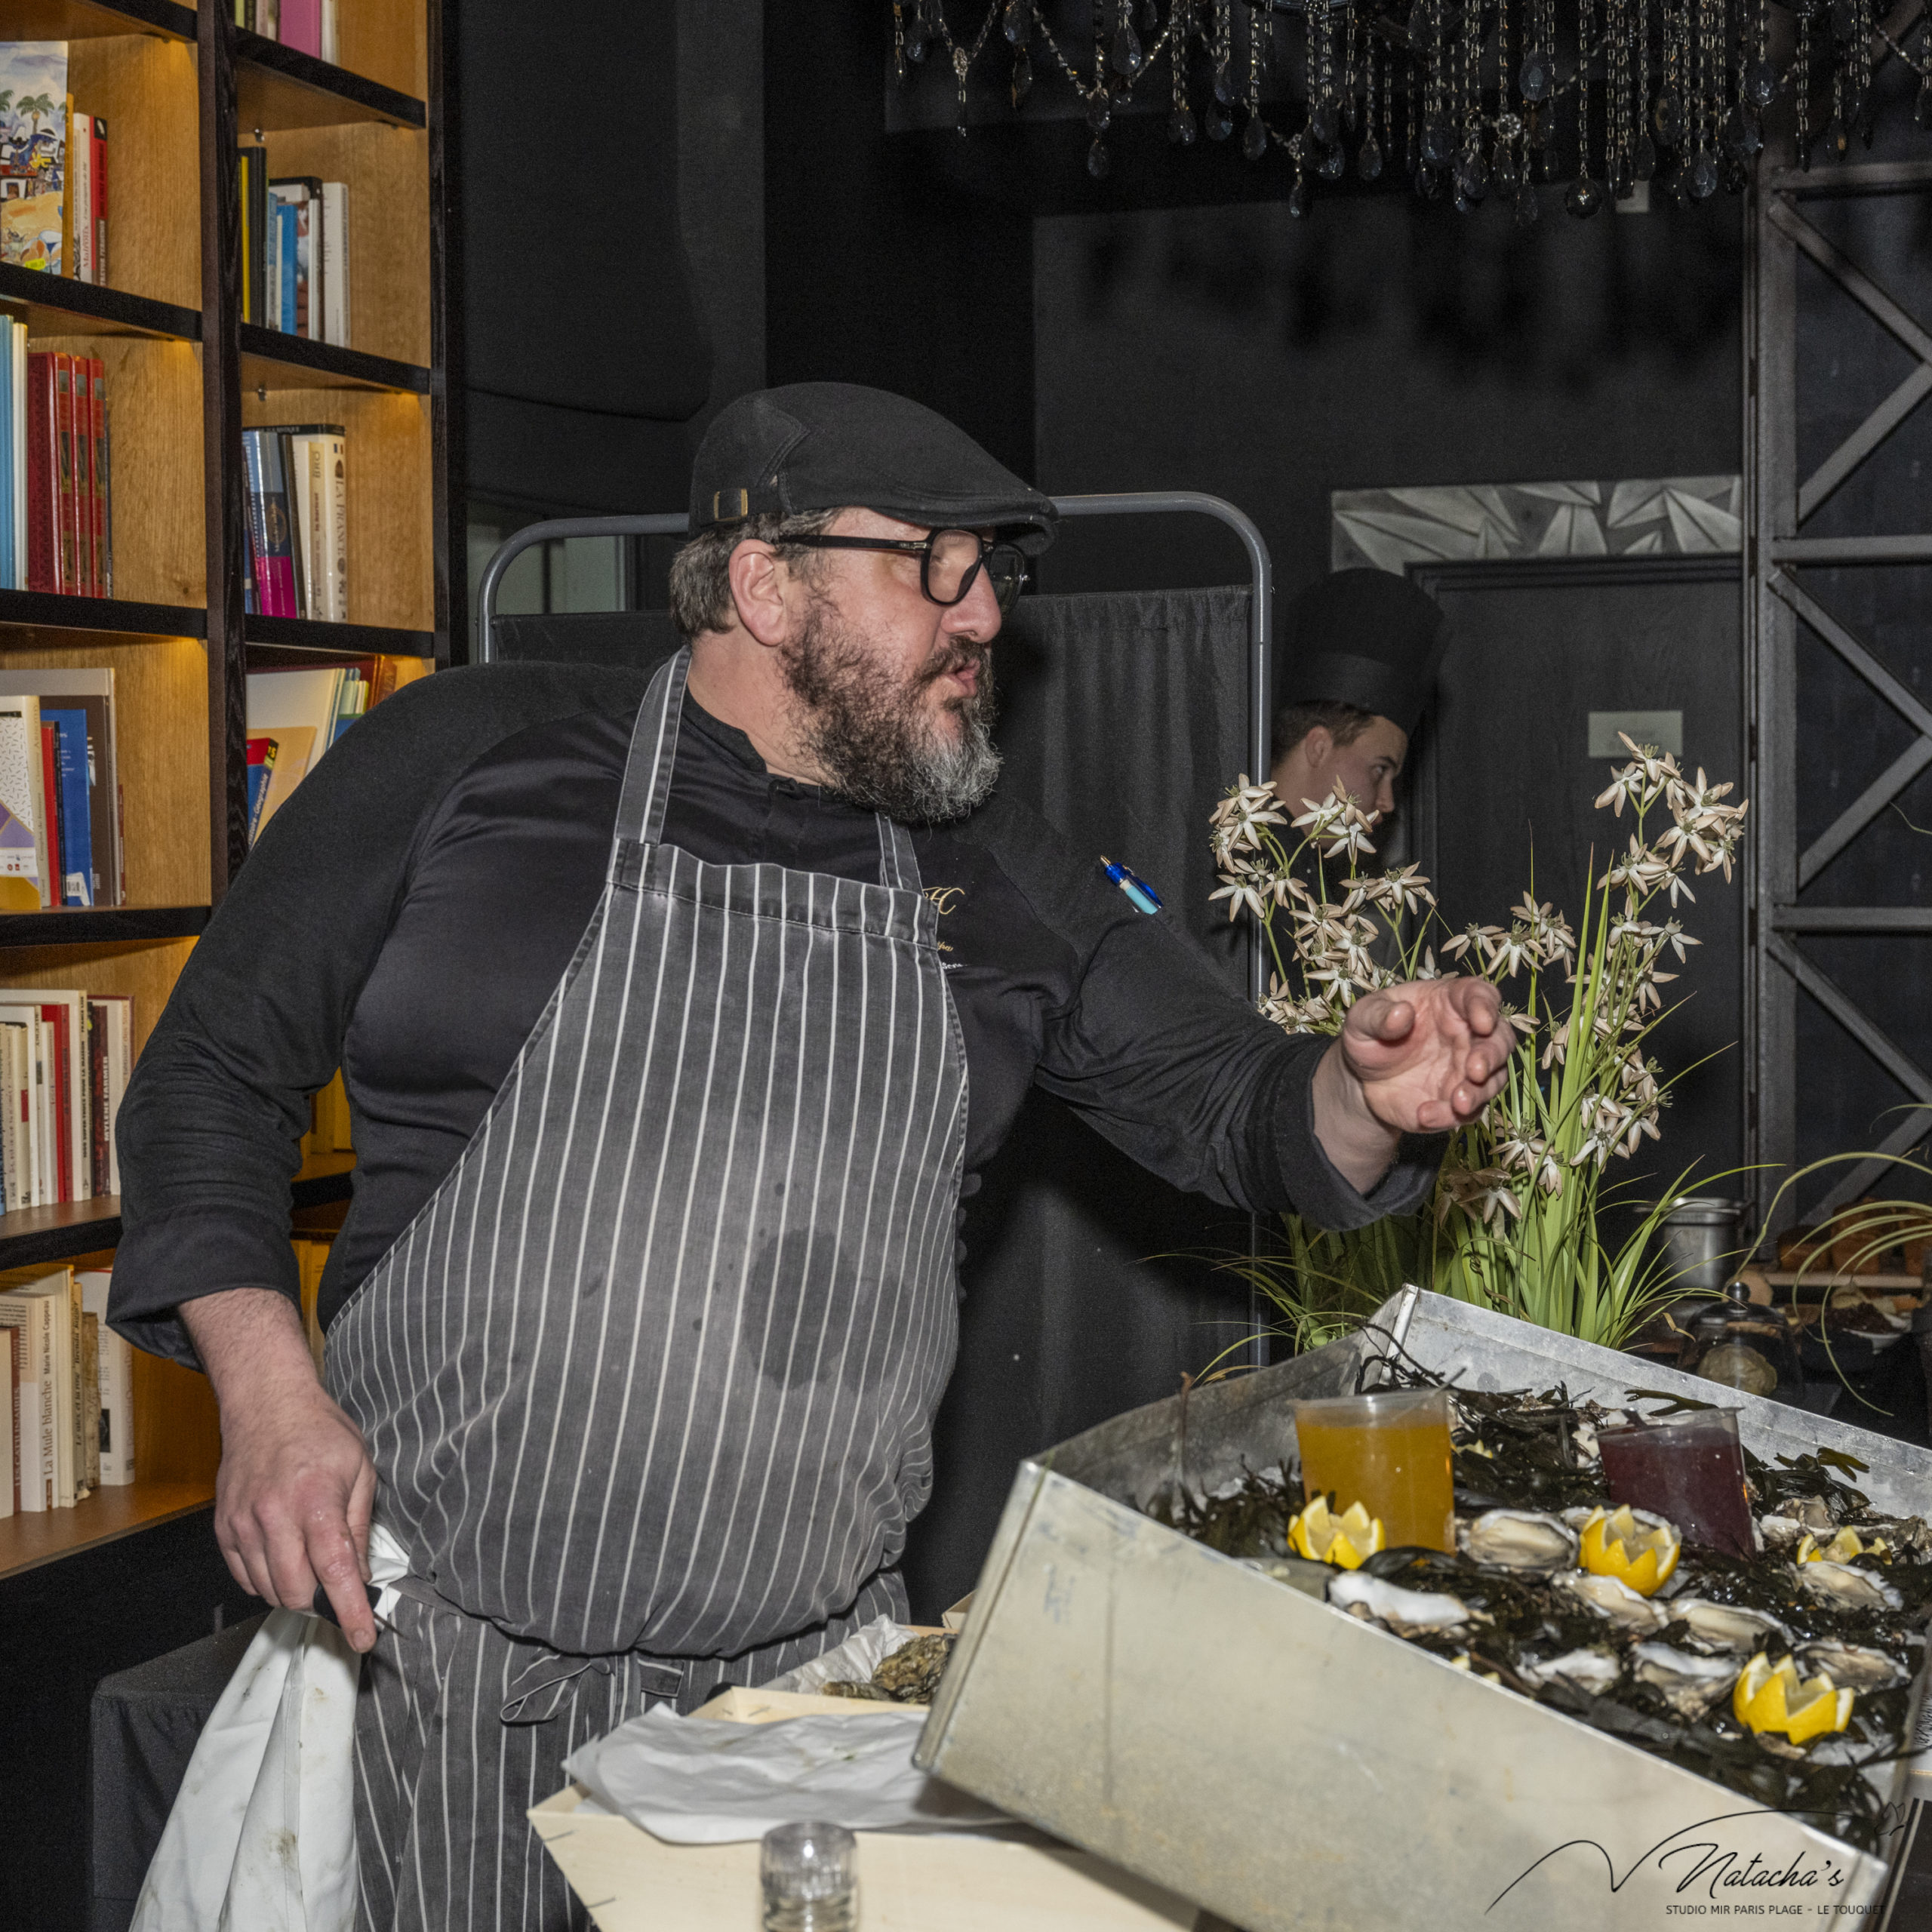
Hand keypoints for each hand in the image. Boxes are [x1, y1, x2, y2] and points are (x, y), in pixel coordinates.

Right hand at [182, 1287, 379, 1652]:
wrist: (265, 1403)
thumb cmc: (320, 1432)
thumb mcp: (360, 1468)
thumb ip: (359, 1525)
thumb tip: (360, 1575)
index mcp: (316, 1501)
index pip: (335, 1571)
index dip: (350, 1611)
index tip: (363, 1638)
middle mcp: (274, 1517)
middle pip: (295, 1592)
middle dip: (320, 1603)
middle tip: (337, 1588)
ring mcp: (243, 1524)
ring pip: (268, 1590)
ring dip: (294, 1591)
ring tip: (310, 1562)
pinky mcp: (223, 1528)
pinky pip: (245, 1577)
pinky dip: (267, 1580)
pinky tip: (284, 1556)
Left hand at [1312, 977, 1513, 1191]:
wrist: (1362, 1079)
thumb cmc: (1369, 1035)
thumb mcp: (1361, 1019)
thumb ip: (1378, 1015)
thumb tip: (1402, 1013)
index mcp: (1449, 1002)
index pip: (1479, 995)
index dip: (1486, 1006)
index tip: (1482, 1022)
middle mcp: (1468, 1034)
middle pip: (1499, 1040)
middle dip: (1492, 1055)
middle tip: (1475, 1070)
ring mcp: (1467, 1069)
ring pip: (1493, 1078)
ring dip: (1480, 1091)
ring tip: (1458, 1102)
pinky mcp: (1460, 1099)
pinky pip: (1468, 1111)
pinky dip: (1451, 1115)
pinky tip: (1426, 1115)